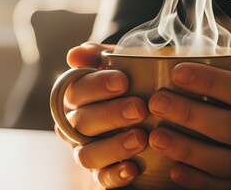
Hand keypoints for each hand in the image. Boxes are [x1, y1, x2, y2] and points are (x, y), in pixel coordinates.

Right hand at [55, 43, 148, 188]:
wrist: (155, 115)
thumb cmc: (135, 85)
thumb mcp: (124, 66)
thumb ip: (102, 56)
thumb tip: (75, 53)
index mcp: (78, 97)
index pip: (76, 90)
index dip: (96, 85)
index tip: (123, 81)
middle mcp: (76, 125)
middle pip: (82, 122)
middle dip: (110, 114)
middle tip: (139, 108)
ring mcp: (87, 150)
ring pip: (88, 154)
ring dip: (113, 146)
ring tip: (140, 138)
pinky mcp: (101, 174)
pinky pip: (101, 179)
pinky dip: (116, 175)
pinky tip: (134, 168)